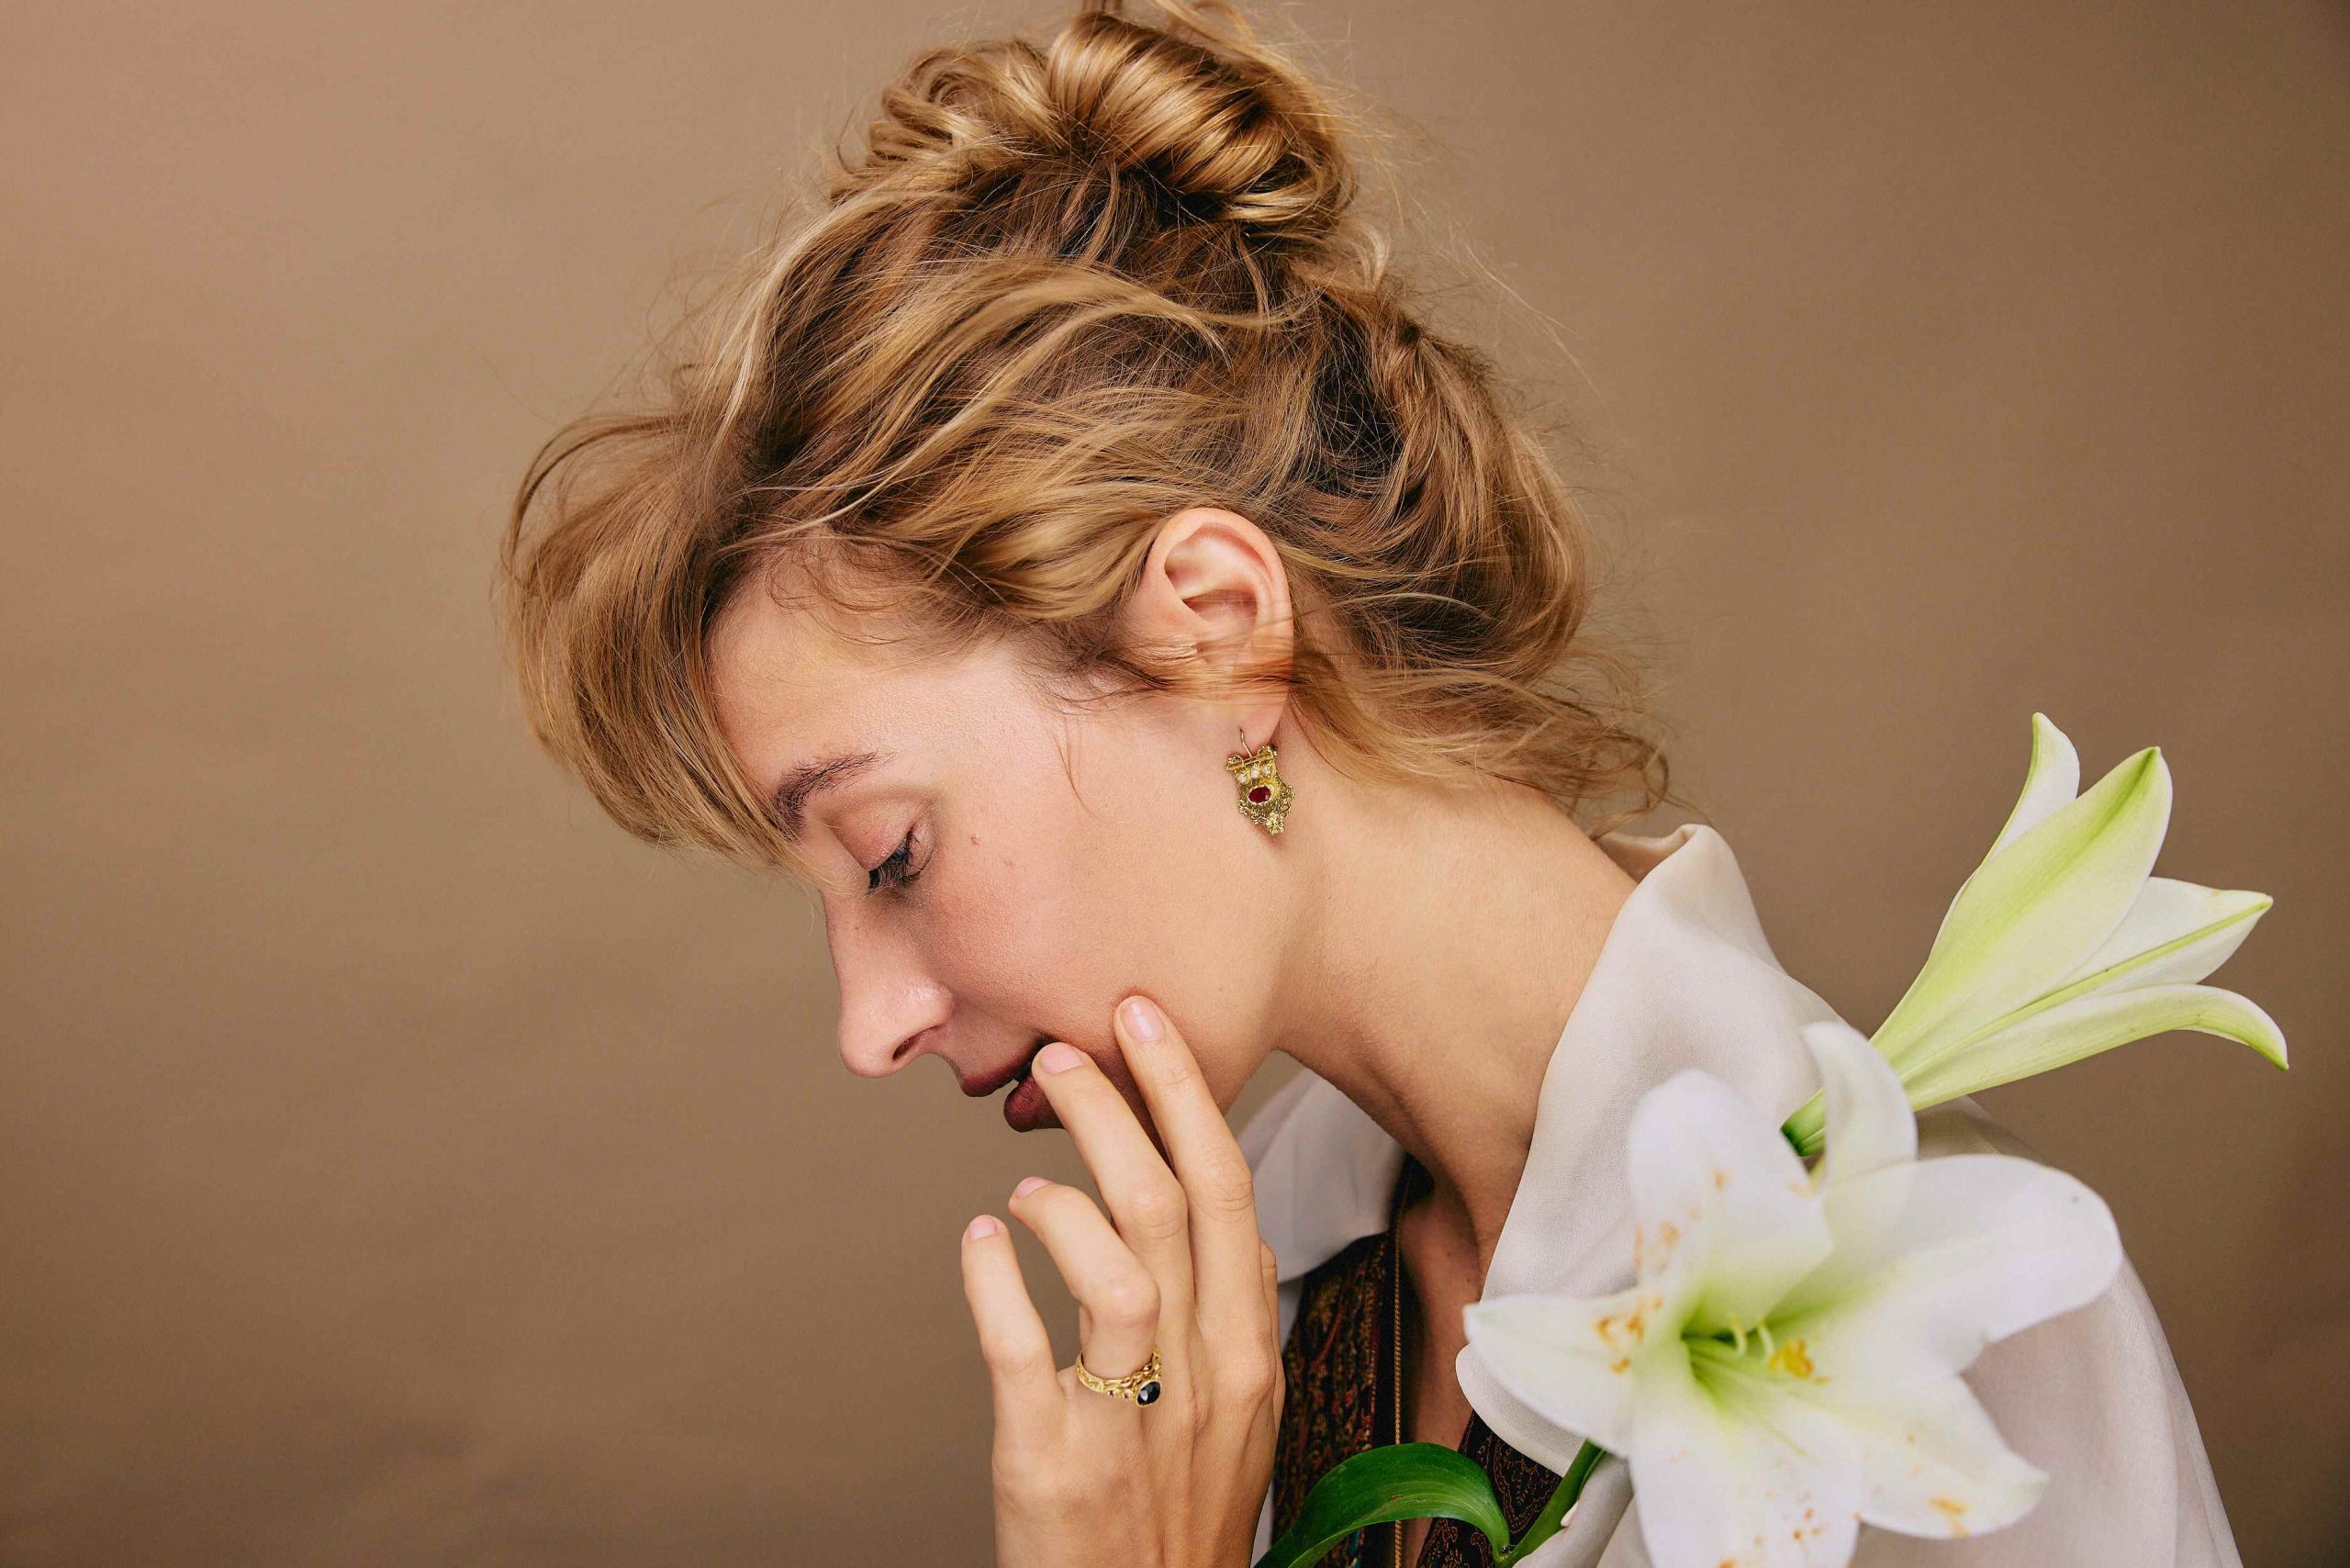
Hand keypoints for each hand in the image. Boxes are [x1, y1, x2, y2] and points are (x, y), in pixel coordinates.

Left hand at [959, 994, 1283, 1567]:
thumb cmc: (1184, 1513)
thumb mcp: (1240, 1408)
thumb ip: (1226, 1308)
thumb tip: (1204, 1208)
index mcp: (1249, 1351)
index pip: (1229, 1190)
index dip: (1184, 1094)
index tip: (1142, 1020)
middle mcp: (1203, 1376)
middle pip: (1169, 1205)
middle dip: (1117, 1107)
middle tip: (1061, 1050)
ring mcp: (1131, 1420)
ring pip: (1117, 1268)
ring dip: (1062, 1197)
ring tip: (1027, 1179)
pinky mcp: (1054, 1462)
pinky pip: (1023, 1349)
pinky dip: (995, 1279)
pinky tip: (979, 1241)